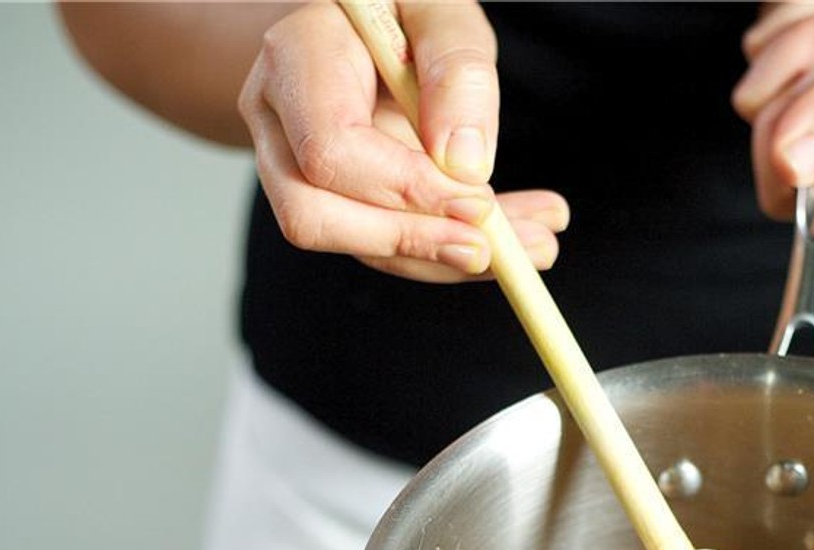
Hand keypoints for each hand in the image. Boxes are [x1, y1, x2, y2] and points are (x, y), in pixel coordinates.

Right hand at [238, 1, 567, 281]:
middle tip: (496, 248)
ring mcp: (293, 167)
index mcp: (296, 56)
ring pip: (355, 245)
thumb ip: (456, 71)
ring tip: (533, 246)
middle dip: (413, 242)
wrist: (372, 20)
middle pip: (315, 215)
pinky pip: (383, 246)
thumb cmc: (405, 6)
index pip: (330, 148)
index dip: (404, 187)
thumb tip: (463, 166)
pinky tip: (511, 242)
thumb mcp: (440, 8)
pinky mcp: (333, 200)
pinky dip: (448, 254)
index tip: (478, 201)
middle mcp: (279, 119)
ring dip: (444, 260)